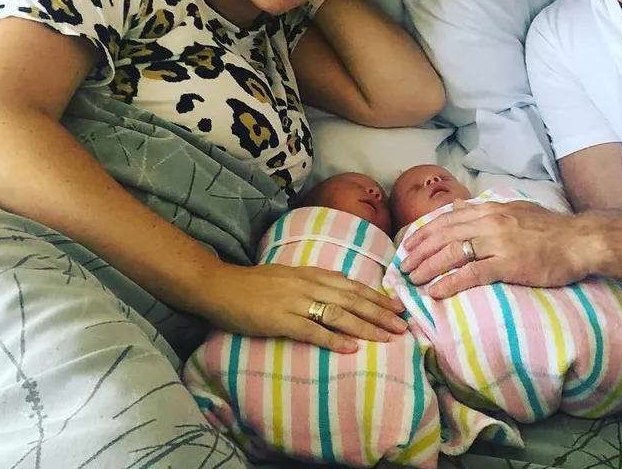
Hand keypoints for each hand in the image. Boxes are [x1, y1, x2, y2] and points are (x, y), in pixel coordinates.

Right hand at [201, 262, 407, 352]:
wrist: (220, 286)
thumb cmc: (254, 284)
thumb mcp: (290, 275)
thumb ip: (316, 281)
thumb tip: (343, 287)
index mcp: (311, 274)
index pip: (352, 286)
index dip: (377, 297)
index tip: (398, 307)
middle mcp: (308, 285)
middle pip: (352, 300)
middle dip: (380, 314)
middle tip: (402, 326)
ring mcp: (295, 302)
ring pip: (339, 314)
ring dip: (365, 327)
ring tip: (385, 338)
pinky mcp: (280, 320)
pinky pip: (312, 331)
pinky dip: (333, 339)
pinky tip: (351, 348)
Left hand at [399, 199, 586, 297]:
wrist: (580, 241)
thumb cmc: (550, 228)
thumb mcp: (514, 209)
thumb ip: (486, 210)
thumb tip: (458, 207)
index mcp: (489, 209)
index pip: (446, 218)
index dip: (423, 232)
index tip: (408, 245)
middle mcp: (490, 221)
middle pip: (443, 235)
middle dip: (419, 251)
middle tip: (403, 266)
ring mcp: (498, 242)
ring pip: (452, 253)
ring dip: (428, 267)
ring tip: (413, 279)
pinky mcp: (509, 264)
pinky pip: (472, 273)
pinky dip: (450, 283)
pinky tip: (436, 292)